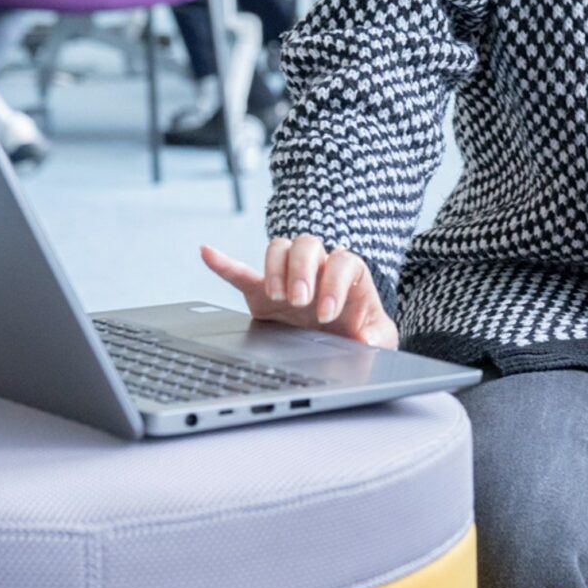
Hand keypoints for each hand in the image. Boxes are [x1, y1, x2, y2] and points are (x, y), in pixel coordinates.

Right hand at [200, 235, 396, 349]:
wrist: (342, 343)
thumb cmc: (363, 332)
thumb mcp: (380, 338)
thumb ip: (378, 337)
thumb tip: (365, 340)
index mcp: (348, 274)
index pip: (341, 260)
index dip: (332, 282)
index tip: (327, 313)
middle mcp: (318, 268)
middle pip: (307, 244)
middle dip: (301, 270)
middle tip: (299, 301)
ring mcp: (290, 277)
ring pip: (279, 249)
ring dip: (275, 268)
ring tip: (277, 296)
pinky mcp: (262, 293)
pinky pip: (240, 273)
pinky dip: (223, 263)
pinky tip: (207, 252)